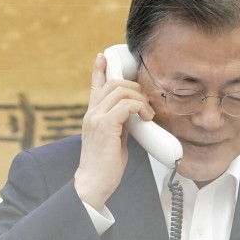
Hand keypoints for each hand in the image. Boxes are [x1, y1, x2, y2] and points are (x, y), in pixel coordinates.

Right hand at [74, 52, 155, 211]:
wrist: (93, 183)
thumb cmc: (105, 166)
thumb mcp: (114, 139)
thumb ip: (120, 124)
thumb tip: (135, 115)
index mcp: (92, 115)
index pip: (94, 86)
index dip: (98, 69)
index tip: (102, 56)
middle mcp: (91, 113)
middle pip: (113, 83)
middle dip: (134, 87)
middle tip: (146, 104)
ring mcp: (96, 118)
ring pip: (121, 90)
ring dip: (140, 99)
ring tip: (148, 114)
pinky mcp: (105, 126)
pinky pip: (126, 105)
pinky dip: (140, 108)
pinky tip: (145, 119)